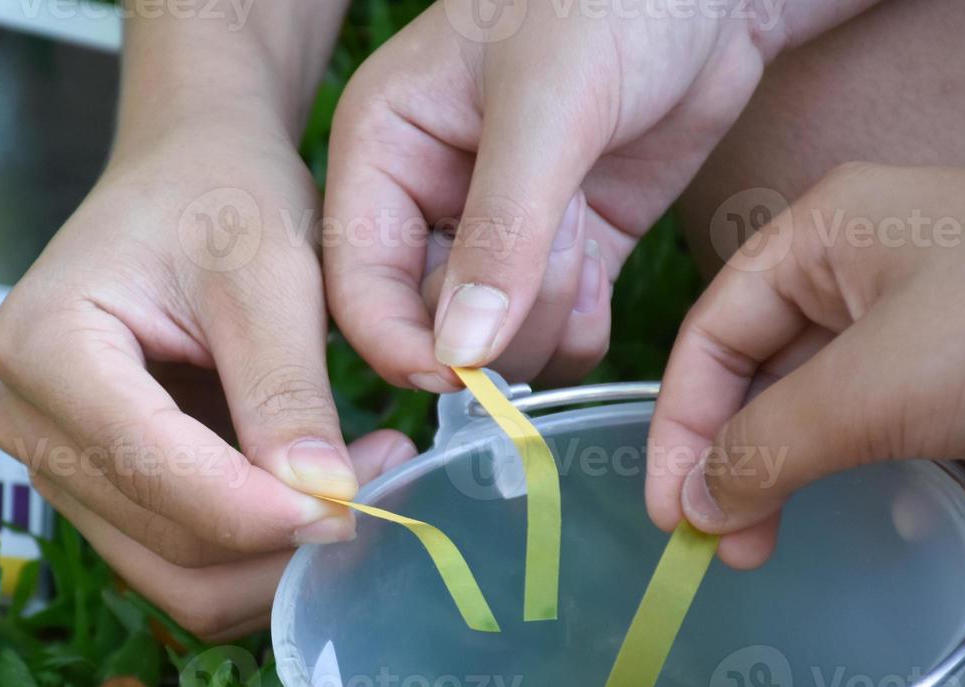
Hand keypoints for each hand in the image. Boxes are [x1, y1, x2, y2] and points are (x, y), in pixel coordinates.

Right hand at [0, 120, 414, 639]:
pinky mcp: (95, 486)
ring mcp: (53, 461)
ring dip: (275, 552)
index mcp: (45, 347)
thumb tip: (327, 503)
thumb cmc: (222, 197)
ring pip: (176, 572)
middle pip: (167, 540)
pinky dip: (256, 547)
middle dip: (281, 533)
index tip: (358, 502)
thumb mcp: (268, 275)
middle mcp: (25, 417)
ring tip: (356, 479)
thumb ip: (288, 392)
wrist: (187, 173)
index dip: (262, 508)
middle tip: (380, 478)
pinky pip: (180, 559)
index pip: (154, 468)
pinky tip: (314, 487)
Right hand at [323, 0, 876, 388]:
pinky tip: (602, 271)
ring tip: (583, 225)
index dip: (396, 341)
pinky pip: (550, 336)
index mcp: (383, 152)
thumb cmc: (609, 1)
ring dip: (544, 314)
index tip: (458, 372)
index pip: (355, 283)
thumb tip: (460, 354)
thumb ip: (500, 232)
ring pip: (492, 343)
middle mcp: (426, 202)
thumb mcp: (546, 107)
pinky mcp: (565, 254)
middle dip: (496, 312)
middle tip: (558, 238)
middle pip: (426, 325)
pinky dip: (578, 330)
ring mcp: (498, 236)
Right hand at [646, 163, 964, 566]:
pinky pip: (862, 419)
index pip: (711, 332)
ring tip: (761, 545)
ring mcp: (908, 319)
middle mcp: (854, 268)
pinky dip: (834, 468)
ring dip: (775, 472)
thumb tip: (695, 509)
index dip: (679, 425)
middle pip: (749, 369)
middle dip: (726, 457)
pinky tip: (828, 513)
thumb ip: (767, 446)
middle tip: (720, 545)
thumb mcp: (875, 387)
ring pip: (803, 401)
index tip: (671, 513)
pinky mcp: (951, 371)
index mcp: (821, 234)